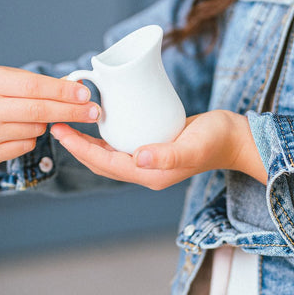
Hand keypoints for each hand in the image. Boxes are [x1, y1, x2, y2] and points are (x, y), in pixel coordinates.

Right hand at [0, 66, 99, 164]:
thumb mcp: (13, 77)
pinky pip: (27, 145)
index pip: (34, 87)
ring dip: (47, 123)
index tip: (85, 95)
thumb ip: (44, 83)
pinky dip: (32, 137)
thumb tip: (79, 90)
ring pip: (36, 129)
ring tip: (35, 114)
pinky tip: (21, 128)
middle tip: (94, 112)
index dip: (62, 92)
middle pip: (38, 111)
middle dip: (71, 111)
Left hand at [50, 110, 266, 189]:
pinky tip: (100, 120)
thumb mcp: (193, 145)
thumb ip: (168, 155)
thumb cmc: (217, 139)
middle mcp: (147, 171)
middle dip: (77, 147)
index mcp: (150, 174)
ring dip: (88, 142)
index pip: (104, 163)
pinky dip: (106, 136)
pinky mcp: (154, 148)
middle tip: (57, 125)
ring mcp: (150, 161)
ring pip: (109, 154)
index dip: (80, 149)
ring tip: (71, 123)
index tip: (60, 130)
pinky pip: (122, 145)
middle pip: (101, 162)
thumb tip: (138, 157)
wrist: (237, 138)